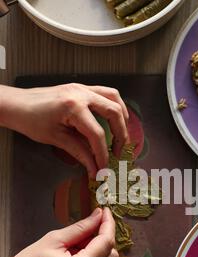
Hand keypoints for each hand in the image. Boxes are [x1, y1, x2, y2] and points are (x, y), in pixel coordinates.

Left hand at [0, 83, 128, 177]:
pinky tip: (114, 118)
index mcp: (73, 107)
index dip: (103, 154)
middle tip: (118, 152)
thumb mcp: (55, 138)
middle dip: (120, 135)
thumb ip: (79, 152)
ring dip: (122, 117)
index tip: (104, 167)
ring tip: (122, 134)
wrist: (16, 104)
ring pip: (113, 98)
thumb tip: (94, 167)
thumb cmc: (30, 119)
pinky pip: (105, 92)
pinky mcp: (81, 88)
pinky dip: (114, 105)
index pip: (97, 134)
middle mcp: (81, 94)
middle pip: (113, 113)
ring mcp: (82, 88)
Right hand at [0, 208, 117, 256]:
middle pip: (111, 256)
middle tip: (87, 230)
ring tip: (76, 247)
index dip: (108, 225)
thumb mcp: (55, 239)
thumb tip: (98, 215)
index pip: (106, 243)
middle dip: (103, 239)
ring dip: (98, 253)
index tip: (105, 212)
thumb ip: (81, 227)